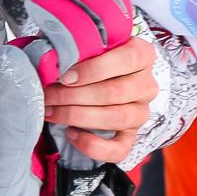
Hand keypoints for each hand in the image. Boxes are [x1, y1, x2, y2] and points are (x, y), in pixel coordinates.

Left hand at [42, 36, 156, 162]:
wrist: (94, 81)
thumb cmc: (89, 60)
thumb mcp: (88, 47)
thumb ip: (78, 49)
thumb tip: (53, 60)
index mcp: (142, 55)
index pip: (128, 59)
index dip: (94, 69)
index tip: (66, 76)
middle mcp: (146, 84)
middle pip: (116, 92)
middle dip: (75, 95)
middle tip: (50, 94)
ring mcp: (141, 112)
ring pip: (116, 118)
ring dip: (78, 116)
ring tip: (52, 112)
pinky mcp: (131, 136)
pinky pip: (119, 149)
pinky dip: (93, 145)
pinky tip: (71, 133)